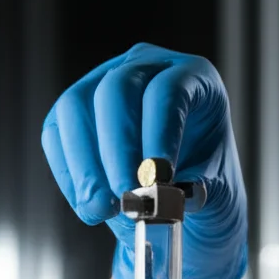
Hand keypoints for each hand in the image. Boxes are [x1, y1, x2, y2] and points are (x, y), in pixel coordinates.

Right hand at [41, 43, 246, 278]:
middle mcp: (147, 68)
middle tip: (125, 199)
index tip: (157, 181)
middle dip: (116, 150)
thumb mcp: (221, 194)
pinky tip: (88, 206)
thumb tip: (178, 196)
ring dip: (85, 165)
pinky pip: (57, 133)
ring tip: (101, 210)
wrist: (181, 200)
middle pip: (116, 90)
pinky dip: (69, 174)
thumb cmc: (206, 188)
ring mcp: (104, 82)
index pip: (168, 92)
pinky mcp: (75, 113)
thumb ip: (204, 194)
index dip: (157, 135)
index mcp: (194, 78)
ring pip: (75, 107)